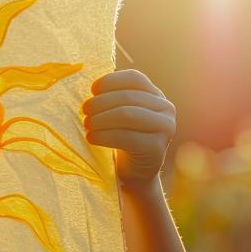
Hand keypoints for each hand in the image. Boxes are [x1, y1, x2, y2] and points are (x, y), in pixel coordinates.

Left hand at [82, 69, 175, 189]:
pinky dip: (103, 136)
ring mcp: (165, 128)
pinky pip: (125, 137)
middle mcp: (166, 109)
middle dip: (101, 103)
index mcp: (156, 96)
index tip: (92, 90)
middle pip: (127, 97)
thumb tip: (92, 89)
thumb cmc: (123, 140)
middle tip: (84, 112)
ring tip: (87, 125)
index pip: (135, 78)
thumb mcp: (121, 115)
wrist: (134, 173)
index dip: (111, 81)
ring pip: (126, 114)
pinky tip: (91, 138)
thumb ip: (113, 99)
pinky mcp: (156, 148)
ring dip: (100, 119)